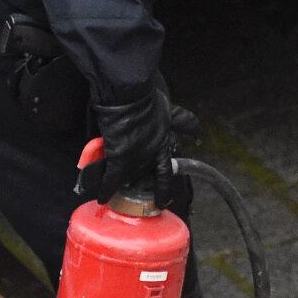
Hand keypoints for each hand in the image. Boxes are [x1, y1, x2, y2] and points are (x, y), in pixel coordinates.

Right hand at [92, 89, 197, 207]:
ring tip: (118, 193)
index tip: (164, 200)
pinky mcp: (119, 160)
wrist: (129, 97)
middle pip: (147, 178)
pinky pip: (112, 180)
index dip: (164, 189)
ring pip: (129, 180)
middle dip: (144, 186)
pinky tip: (103, 197)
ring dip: (124, 185)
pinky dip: (106, 189)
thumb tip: (194, 127)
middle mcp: (151, 156)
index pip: (166, 172)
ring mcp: (136, 159)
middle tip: (139, 193)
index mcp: (163, 146)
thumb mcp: (169, 112)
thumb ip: (181, 122)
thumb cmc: (148, 100)